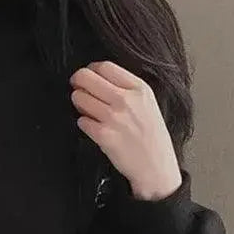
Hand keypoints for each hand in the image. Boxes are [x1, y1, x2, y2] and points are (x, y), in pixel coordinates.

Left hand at [69, 60, 181, 200]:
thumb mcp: (148, 103)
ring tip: (87, 110)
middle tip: (78, 88)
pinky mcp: (103, 135)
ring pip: (79, 98)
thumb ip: (127, 88)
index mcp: (139, 88)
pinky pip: (81, 121)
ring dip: (78, 103)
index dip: (91, 69)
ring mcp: (113, 118)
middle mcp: (125, 100)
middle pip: (86, 78)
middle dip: (78, 82)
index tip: (88, 75)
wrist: (156, 166)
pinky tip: (94, 127)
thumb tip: (98, 77)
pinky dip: (84, 124)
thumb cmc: (152, 136)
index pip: (104, 66)